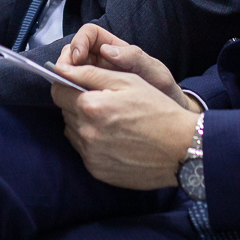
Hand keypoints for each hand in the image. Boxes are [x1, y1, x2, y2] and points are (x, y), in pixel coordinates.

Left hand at [52, 63, 198, 190]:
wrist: (181, 149)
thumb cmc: (157, 110)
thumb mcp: (128, 81)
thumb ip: (90, 73)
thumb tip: (62, 69)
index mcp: (91, 106)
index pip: (57, 91)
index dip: (65, 84)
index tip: (75, 84)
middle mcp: (86, 133)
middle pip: (64, 112)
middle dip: (77, 103)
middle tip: (103, 102)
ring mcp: (90, 155)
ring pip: (72, 132)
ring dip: (83, 123)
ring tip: (110, 121)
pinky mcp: (97, 171)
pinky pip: (83, 151)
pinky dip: (92, 143)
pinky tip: (114, 139)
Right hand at [58, 25, 191, 108]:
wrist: (166, 117)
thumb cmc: (162, 89)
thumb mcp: (154, 72)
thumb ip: (134, 58)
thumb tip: (106, 50)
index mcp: (114, 48)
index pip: (88, 34)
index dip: (79, 42)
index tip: (78, 57)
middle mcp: (100, 61)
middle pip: (72, 52)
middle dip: (66, 61)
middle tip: (65, 77)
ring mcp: (94, 79)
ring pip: (69, 73)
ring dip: (64, 79)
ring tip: (69, 92)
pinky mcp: (90, 97)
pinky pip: (74, 93)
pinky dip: (70, 96)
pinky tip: (74, 105)